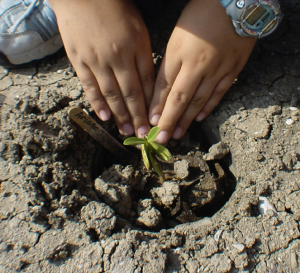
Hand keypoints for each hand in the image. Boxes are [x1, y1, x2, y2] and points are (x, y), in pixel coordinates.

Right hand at [48, 0, 154, 136]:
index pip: (146, 83)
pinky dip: (97, 103)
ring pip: (111, 94)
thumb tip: (147, 84)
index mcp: (136, 48)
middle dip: (137, 116)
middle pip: (130, 93)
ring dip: (120, 115)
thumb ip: (143, 56)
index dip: (150, 104)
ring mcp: (97, 60)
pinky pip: (89, 86)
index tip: (154, 120)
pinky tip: (104, 116)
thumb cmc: (115, 8)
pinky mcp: (78, 60)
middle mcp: (117, 57)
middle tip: (142, 134)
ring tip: (126, 131)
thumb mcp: (138, 29)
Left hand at [149, 0, 255, 142]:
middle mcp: (196, 65)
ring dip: (186, 119)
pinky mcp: (232, 70)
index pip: (164, 86)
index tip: (150, 123)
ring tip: (178, 134)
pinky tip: (199, 118)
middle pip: (180, 98)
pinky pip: (219, 93)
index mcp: (179, 54)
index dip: (156, 106)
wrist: (235, 2)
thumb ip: (170, 62)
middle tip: (161, 138)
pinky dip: (208, 107)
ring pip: (199, 100)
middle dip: (169, 121)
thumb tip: (162, 87)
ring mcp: (216, 69)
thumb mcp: (177, 36)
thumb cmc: (200, 16)